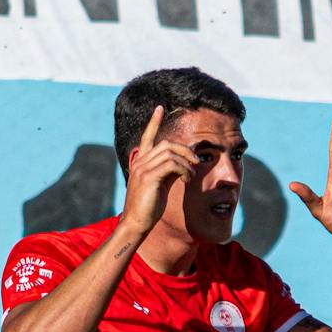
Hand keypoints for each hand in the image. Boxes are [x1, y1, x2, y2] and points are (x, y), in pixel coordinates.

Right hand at [119, 106, 196, 235]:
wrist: (136, 223)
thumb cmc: (148, 207)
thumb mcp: (160, 185)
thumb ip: (169, 171)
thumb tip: (183, 164)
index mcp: (140, 162)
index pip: (147, 137)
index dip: (153, 122)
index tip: (159, 108)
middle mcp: (140, 162)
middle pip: (167, 144)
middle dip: (185, 150)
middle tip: (196, 162)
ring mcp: (143, 168)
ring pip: (171, 153)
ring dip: (186, 163)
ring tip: (191, 176)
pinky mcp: (149, 177)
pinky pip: (172, 165)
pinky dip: (184, 170)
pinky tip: (187, 181)